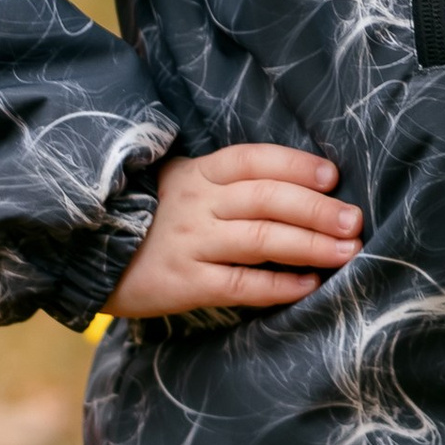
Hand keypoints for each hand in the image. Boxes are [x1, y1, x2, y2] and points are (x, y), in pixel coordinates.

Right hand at [105, 143, 361, 319]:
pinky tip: (308, 284)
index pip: (253, 159)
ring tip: (347, 252)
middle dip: (317, 209)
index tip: (333, 175)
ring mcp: (189, 242)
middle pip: (267, 198)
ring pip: (260, 239)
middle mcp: (195, 202)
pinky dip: (279, 284)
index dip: (295, 164)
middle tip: (354, 221)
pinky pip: (241, 283)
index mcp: (198, 172)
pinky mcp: (183, 282)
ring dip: (311, 245)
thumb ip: (231, 184)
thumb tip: (306, 187)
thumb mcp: (184, 187)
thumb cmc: (154, 221)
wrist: (90, 258)